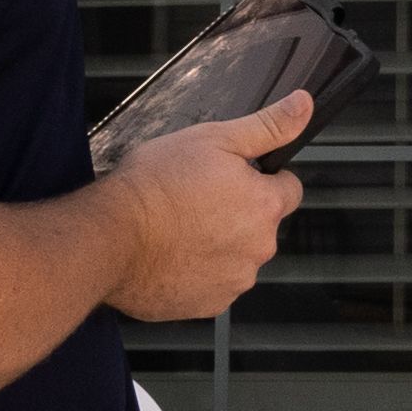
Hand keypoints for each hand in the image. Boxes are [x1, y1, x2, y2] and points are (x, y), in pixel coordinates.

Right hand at [102, 91, 309, 321]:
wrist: (108, 237)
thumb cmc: (154, 186)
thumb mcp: (214, 139)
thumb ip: (267, 126)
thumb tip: (303, 106)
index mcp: (265, 207)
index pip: (289, 189)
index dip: (264, 178)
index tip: (234, 177)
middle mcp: (258, 249)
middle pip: (262, 225)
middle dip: (239, 212)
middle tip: (197, 199)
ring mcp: (234, 281)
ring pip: (237, 256)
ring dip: (219, 244)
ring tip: (179, 228)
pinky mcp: (207, 305)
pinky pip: (213, 284)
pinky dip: (198, 271)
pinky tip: (172, 255)